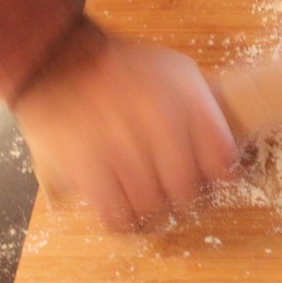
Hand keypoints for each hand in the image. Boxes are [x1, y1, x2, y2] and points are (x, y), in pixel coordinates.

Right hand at [12, 28, 236, 229]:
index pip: (222, 161)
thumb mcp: (177, 70)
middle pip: (188, 190)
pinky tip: (128, 214)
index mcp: (189, 103)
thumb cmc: (124, 67)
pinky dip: (126, 223)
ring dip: (156, 213)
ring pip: (154, 207)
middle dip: (188, 200)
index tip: (214, 182)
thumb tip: (221, 140)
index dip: (222, 179)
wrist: (59, 59)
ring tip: (152, 205)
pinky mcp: (88, 170)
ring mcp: (124, 151)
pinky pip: (116, 216)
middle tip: (180, 197)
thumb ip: (202, 104)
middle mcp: (162, 127)